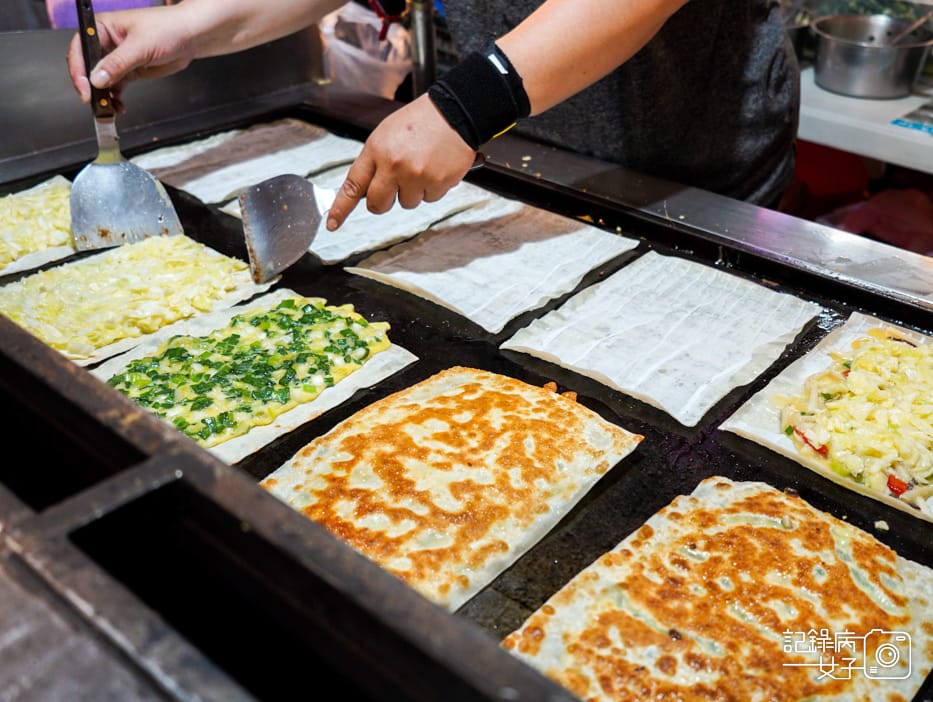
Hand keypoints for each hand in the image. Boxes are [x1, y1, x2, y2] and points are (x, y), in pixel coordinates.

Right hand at [66, 5, 196, 111]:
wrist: (190, 37)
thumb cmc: (167, 28)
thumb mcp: (141, 45)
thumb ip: (118, 63)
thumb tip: (97, 79)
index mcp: (101, 27)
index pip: (80, 49)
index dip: (79, 70)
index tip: (85, 88)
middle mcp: (105, 43)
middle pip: (87, 67)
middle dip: (90, 87)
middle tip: (95, 102)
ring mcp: (116, 58)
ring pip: (101, 80)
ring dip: (102, 96)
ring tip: (108, 109)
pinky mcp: (128, 71)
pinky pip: (115, 87)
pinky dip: (115, 98)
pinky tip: (118, 107)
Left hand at [326, 93, 477, 229]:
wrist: (455, 112)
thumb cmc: (421, 121)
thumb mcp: (387, 133)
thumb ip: (375, 161)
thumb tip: (367, 187)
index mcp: (377, 150)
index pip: (353, 184)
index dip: (341, 207)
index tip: (332, 222)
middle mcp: (394, 165)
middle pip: (378, 204)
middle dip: (384, 201)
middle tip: (395, 186)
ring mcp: (416, 176)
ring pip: (407, 203)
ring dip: (414, 191)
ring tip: (423, 166)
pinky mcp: (437, 184)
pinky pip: (430, 199)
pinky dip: (433, 188)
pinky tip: (436, 168)